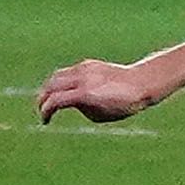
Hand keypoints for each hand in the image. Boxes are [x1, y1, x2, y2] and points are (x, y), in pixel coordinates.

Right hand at [36, 59, 153, 123]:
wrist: (142, 83)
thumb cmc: (124, 104)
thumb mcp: (100, 115)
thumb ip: (81, 108)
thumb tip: (71, 102)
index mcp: (85, 94)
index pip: (55, 101)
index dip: (46, 112)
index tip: (46, 121)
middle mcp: (82, 78)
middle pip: (50, 86)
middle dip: (42, 99)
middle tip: (43, 110)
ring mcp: (84, 68)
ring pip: (57, 76)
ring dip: (49, 88)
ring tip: (50, 100)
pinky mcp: (88, 64)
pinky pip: (68, 72)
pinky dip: (62, 81)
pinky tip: (65, 90)